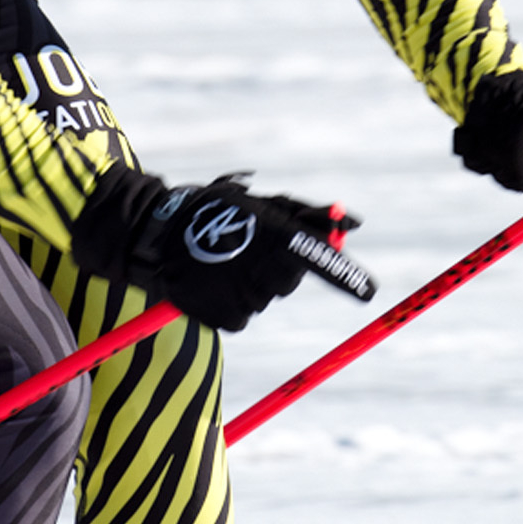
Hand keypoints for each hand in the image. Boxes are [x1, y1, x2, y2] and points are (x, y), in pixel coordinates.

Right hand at [71, 165, 377, 330]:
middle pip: (290, 280)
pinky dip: (233, 301)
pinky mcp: (225, 318)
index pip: (315, 257)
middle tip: (250, 247)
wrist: (154, 235)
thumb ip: (307, 215)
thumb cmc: (213, 211)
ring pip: (266, 297)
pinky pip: (243, 315)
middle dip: (279, 266)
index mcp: (271, 236)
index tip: (369, 292)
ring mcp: (242, 296)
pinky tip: (213, 282)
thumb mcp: (260, 205)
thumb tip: (352, 224)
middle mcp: (260, 269)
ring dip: (253, 282)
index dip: (344, 275)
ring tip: (223, 261)